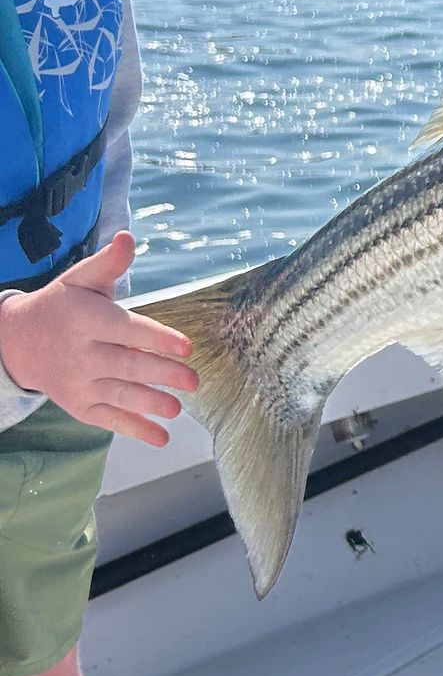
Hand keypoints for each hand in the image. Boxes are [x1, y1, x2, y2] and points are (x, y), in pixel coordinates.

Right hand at [0, 232, 198, 441]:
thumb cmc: (62, 305)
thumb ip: (108, 265)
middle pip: (127, 366)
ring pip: (120, 395)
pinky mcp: (79, 405)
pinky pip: (109, 419)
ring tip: (176, 409)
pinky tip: (161, 437)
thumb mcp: (79, 280)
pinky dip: (134, 429)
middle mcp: (82, 354)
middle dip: (162, 374)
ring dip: (150, 404)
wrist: (17, 341)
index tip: (185, 346)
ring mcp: (80, 383)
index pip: (126, 330)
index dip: (156, 338)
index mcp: (87, 320)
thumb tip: (128, 238)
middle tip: (193, 380)